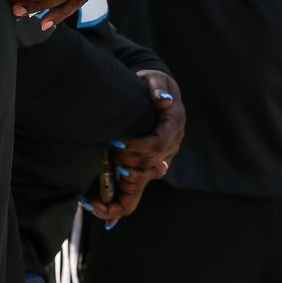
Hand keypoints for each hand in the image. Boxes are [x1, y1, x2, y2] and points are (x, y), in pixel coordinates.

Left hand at [85, 71, 184, 225]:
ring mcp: (166, 153)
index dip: (138, 146)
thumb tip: (163, 100)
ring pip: (150, 175)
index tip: (117, 143)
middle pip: (152, 162)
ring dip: (128, 179)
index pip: (159, 142)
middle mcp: (173, 141)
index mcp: (175, 122)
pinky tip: (107, 203)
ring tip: (106, 181)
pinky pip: (145, 180)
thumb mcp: (154, 79)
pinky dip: (128, 192)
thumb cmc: (153, 82)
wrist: (159, 89)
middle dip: (129, 162)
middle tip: (107, 156)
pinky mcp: (155, 160)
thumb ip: (157, 89)